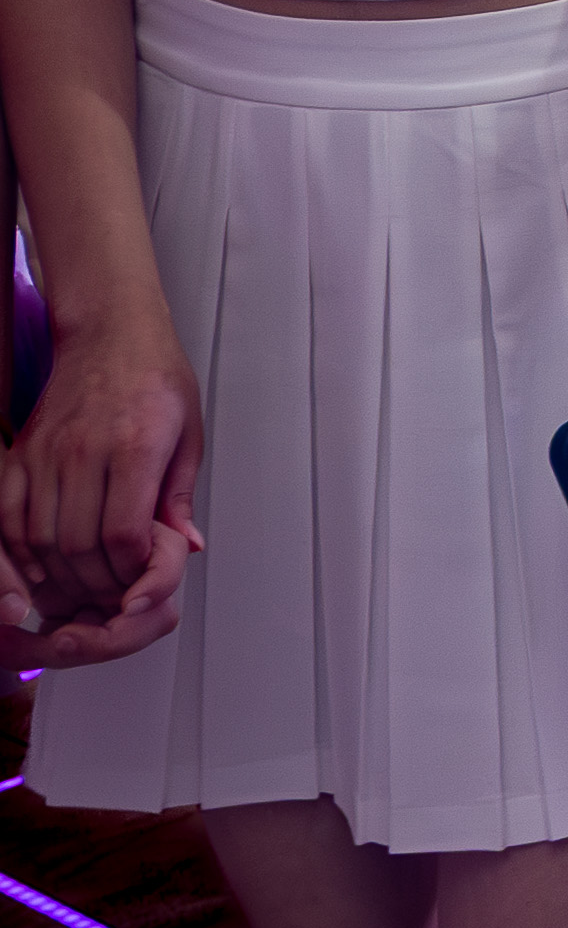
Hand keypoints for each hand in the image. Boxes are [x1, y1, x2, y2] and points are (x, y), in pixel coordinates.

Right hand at [0, 320, 206, 658]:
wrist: (110, 332)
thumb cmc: (157, 378)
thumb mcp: (190, 433)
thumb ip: (181, 495)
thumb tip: (186, 547)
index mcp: (136, 448)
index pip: (123, 533)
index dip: (130, 570)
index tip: (141, 580)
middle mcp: (85, 451)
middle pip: (79, 545)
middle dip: (98, 584)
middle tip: (112, 595)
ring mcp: (47, 452)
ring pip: (41, 537)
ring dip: (60, 576)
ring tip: (83, 587)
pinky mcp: (22, 452)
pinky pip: (9, 515)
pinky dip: (22, 551)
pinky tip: (42, 567)